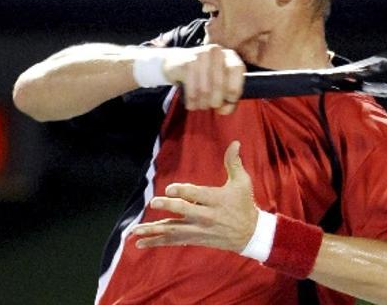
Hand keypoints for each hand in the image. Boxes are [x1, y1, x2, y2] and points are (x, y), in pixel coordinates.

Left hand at [132, 141, 258, 252]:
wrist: (249, 234)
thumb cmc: (244, 204)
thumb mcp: (242, 182)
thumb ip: (234, 163)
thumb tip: (235, 143)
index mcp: (216, 200)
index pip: (196, 195)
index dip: (182, 191)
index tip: (169, 188)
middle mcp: (206, 216)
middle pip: (184, 211)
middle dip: (169, 206)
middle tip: (154, 202)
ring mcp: (199, 229)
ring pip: (174, 230)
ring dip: (154, 230)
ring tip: (136, 231)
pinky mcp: (194, 238)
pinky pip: (173, 241)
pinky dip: (156, 242)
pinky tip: (140, 243)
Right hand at [163, 44, 244, 113]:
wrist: (176, 63)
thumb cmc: (204, 78)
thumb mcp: (220, 86)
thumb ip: (229, 100)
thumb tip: (225, 109)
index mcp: (230, 55)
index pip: (237, 69)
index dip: (234, 88)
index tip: (229, 100)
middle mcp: (216, 51)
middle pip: (219, 84)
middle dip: (216, 101)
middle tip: (211, 105)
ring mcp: (200, 55)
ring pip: (205, 90)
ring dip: (203, 104)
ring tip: (201, 104)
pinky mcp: (186, 63)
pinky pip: (192, 91)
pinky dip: (192, 102)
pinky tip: (191, 103)